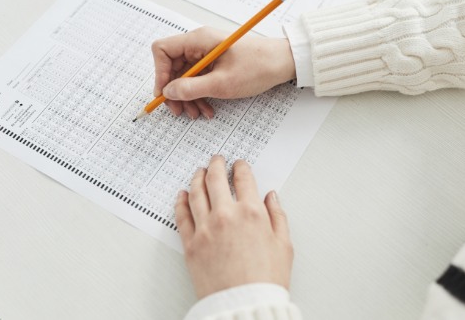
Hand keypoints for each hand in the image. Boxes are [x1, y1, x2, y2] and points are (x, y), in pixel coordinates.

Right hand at [151, 27, 296, 118]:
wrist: (283, 63)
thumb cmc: (258, 67)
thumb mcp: (222, 83)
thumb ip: (192, 88)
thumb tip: (168, 92)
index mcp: (198, 40)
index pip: (162, 50)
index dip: (159, 73)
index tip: (165, 94)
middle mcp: (199, 44)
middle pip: (172, 66)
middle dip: (175, 91)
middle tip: (179, 111)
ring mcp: (206, 54)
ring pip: (185, 76)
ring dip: (188, 97)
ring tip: (196, 114)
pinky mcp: (215, 63)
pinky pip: (198, 79)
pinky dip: (200, 94)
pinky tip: (207, 109)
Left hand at [175, 155, 293, 298]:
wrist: (244, 306)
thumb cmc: (265, 281)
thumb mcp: (284, 246)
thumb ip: (278, 216)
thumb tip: (272, 198)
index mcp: (252, 213)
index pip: (244, 179)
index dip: (241, 167)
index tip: (240, 165)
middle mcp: (226, 216)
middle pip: (216, 179)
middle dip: (216, 165)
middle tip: (217, 160)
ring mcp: (205, 229)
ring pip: (196, 193)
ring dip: (197, 177)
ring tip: (199, 172)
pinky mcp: (191, 244)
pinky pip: (181, 216)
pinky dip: (181, 201)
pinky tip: (182, 195)